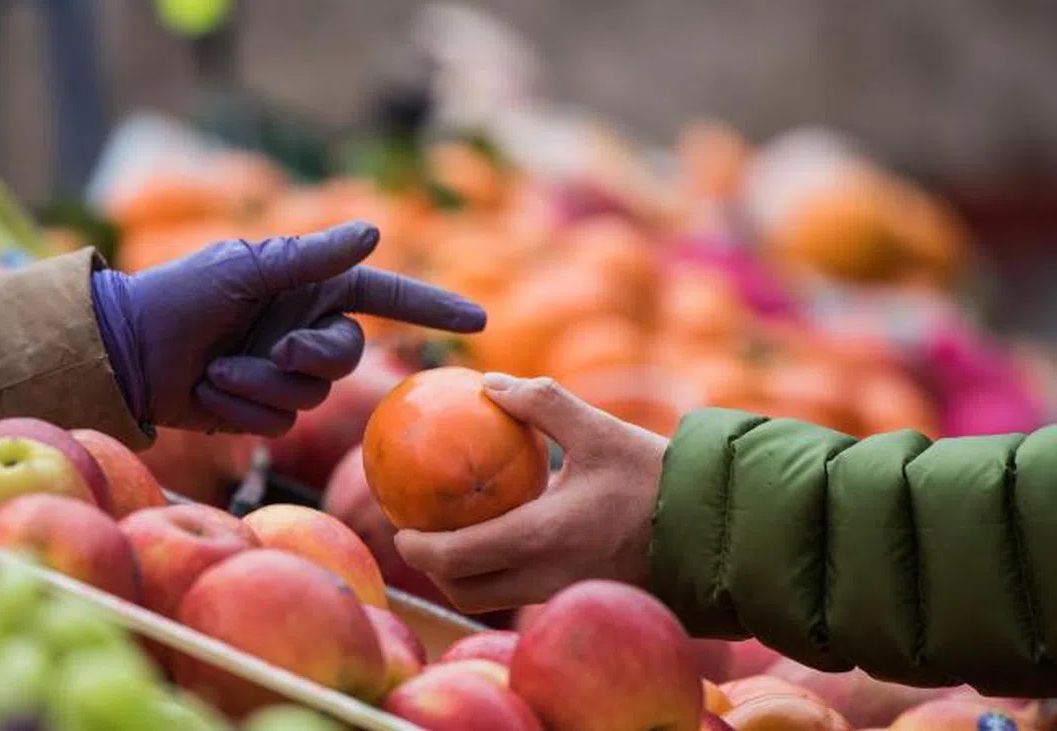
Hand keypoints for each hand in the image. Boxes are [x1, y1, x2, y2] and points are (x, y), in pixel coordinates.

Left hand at [94, 221, 484, 434]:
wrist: (128, 353)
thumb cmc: (182, 296)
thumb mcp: (246, 268)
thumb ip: (310, 257)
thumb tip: (373, 231)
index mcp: (309, 286)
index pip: (385, 295)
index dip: (431, 307)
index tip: (477, 321)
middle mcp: (304, 327)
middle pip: (347, 356)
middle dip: (311, 356)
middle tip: (276, 349)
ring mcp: (284, 371)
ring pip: (311, 396)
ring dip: (262, 384)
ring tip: (218, 369)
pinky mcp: (261, 408)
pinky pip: (278, 421)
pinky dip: (242, 406)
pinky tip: (208, 390)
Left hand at [395, 374, 667, 612]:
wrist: (720, 532)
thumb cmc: (659, 478)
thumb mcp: (599, 430)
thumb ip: (542, 404)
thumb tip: (491, 384)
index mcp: (541, 538)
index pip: (456, 558)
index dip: (418, 548)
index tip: (400, 528)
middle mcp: (547, 577)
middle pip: (467, 592)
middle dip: (435, 570)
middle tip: (421, 535)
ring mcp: (567, 593)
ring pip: (497, 598)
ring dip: (470, 574)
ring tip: (461, 534)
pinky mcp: (585, 594)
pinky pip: (527, 591)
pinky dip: (506, 572)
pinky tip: (512, 534)